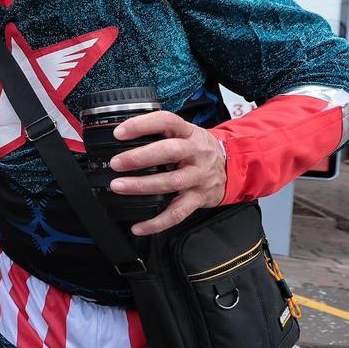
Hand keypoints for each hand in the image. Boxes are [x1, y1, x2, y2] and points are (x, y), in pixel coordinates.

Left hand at [108, 111, 225, 236]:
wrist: (232, 167)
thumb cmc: (199, 150)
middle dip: (140, 157)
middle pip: (170, 151)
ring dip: (142, 185)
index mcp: (188, 132)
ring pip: (172, 182)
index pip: (166, 121)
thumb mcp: (185, 133)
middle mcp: (196, 153)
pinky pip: (177, 213)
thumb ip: (161, 133)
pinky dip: (156, 222)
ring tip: (119, 187)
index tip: (119, 133)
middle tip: (116, 163)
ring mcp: (199, 176)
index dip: (142, 125)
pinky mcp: (199, 198)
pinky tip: (138, 226)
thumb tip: (121, 137)